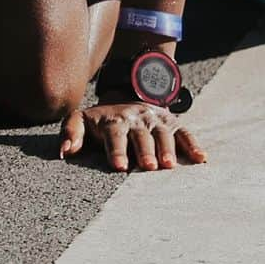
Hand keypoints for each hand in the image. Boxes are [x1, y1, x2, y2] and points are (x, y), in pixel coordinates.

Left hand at [60, 99, 206, 172]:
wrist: (126, 97)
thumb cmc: (100, 120)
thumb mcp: (81, 120)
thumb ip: (71, 132)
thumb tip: (64, 151)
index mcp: (114, 120)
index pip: (114, 134)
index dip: (116, 150)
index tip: (119, 166)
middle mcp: (137, 119)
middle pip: (141, 135)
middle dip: (145, 150)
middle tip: (148, 166)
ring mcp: (156, 120)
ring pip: (164, 133)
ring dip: (168, 148)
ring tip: (169, 166)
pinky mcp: (173, 123)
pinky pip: (185, 133)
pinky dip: (193, 145)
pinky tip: (201, 159)